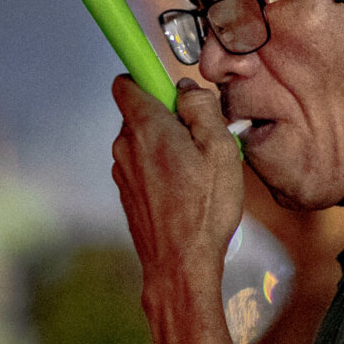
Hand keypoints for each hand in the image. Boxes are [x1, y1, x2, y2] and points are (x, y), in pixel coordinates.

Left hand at [111, 75, 246, 303]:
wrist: (180, 267)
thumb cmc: (204, 210)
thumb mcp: (220, 148)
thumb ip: (201, 108)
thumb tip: (186, 88)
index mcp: (146, 128)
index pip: (126, 81)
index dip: (148, 77)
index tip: (170, 88)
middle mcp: (126, 146)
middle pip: (141, 112)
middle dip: (168, 117)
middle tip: (201, 139)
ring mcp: (123, 172)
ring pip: (144, 141)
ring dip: (167, 146)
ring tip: (198, 171)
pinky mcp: (128, 194)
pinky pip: (144, 167)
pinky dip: (162, 170)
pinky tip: (186, 191)